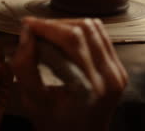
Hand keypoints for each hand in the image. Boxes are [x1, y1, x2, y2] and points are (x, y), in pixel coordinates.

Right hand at [11, 17, 127, 130]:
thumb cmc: (55, 125)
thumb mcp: (33, 101)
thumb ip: (25, 67)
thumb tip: (25, 34)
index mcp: (92, 87)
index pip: (71, 40)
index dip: (46, 27)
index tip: (26, 25)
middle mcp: (111, 77)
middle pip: (84, 30)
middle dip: (54, 24)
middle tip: (33, 30)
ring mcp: (118, 72)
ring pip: (93, 27)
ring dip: (67, 25)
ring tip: (46, 34)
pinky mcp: (118, 68)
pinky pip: (100, 36)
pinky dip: (79, 32)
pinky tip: (62, 40)